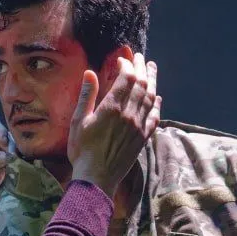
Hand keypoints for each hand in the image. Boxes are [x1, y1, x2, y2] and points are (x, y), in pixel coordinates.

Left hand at [0, 117, 11, 224]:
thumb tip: (9, 156)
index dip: (0, 131)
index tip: (5, 144)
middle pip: (4, 137)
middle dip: (10, 146)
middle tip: (15, 157)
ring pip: (9, 150)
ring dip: (14, 156)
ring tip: (17, 165)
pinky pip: (10, 163)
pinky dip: (14, 166)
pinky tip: (16, 171)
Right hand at [68, 57, 160, 194]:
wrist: (96, 178)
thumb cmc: (82, 150)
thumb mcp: (78, 121)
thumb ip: (87, 96)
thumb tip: (90, 73)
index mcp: (112, 108)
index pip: (126, 78)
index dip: (127, 66)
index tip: (122, 59)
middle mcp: (129, 114)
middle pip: (141, 85)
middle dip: (141, 68)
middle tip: (139, 57)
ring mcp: (138, 126)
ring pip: (150, 98)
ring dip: (152, 81)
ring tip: (151, 69)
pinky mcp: (142, 138)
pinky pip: (154, 117)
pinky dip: (157, 105)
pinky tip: (157, 98)